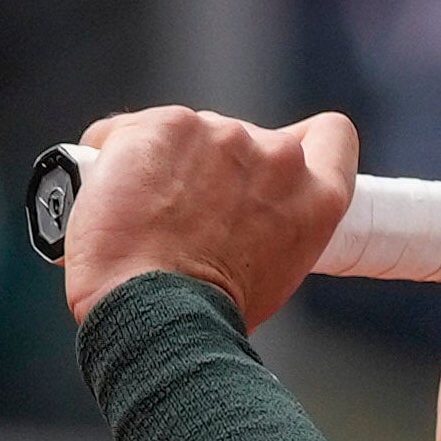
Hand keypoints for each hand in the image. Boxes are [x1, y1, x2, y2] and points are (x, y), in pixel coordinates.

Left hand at [54, 103, 365, 327]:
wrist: (156, 315)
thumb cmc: (208, 314)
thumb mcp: (272, 273)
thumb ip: (270, 221)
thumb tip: (230, 209)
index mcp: (315, 198)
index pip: (330, 137)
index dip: (303, 144)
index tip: (270, 167)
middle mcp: (277, 156)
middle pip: (243, 139)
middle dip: (213, 168)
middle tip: (183, 219)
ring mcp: (220, 134)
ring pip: (184, 134)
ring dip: (163, 164)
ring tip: (142, 220)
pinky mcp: (164, 125)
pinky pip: (127, 132)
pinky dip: (114, 159)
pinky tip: (110, 202)